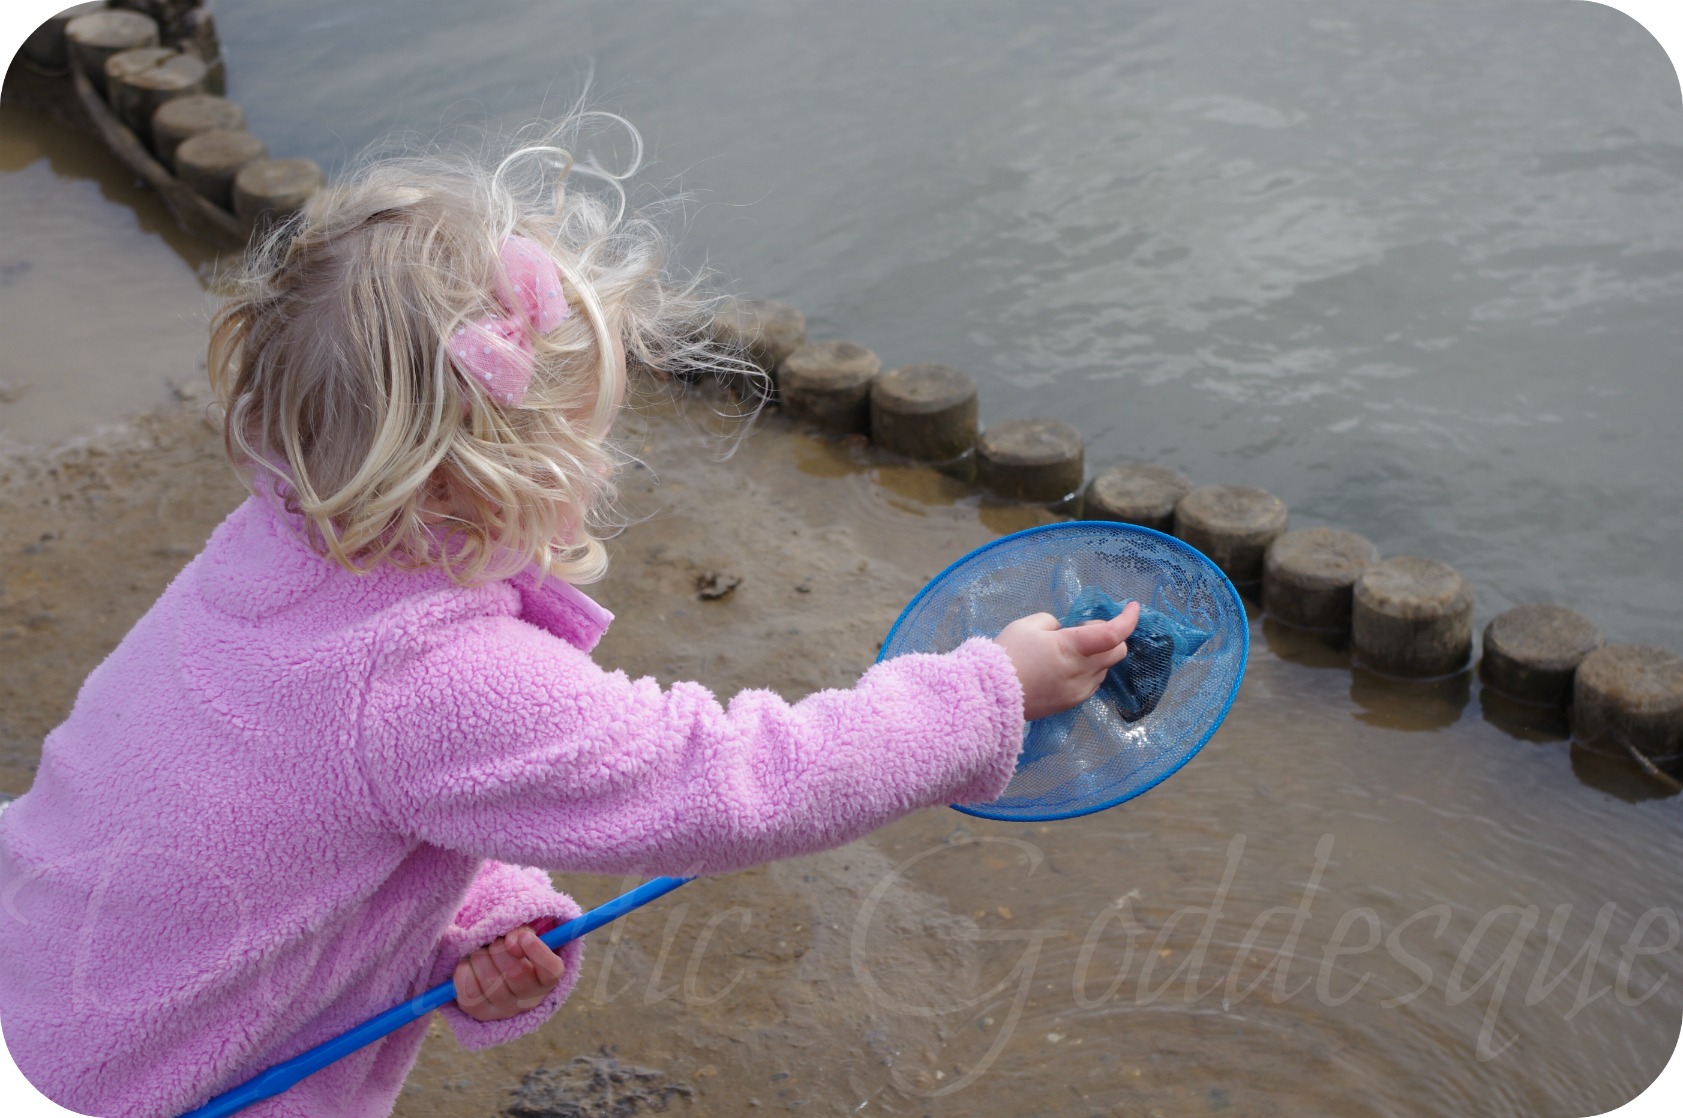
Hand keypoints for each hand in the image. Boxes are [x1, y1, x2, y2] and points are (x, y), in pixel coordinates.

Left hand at [452, 924, 565, 1021]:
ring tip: (481, 952)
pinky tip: (469, 965)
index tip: (525, 936)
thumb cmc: (513, 953)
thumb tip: (510, 941)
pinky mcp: (481, 1013)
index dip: (537, 951)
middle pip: (516, 972)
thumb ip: (522, 933)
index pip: (550, 970)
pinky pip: (468, 992)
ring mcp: (504, 1010)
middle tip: (494, 942)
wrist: (495, 975)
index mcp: (546, 980)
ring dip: (480, 957)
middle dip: (500, 949)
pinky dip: (465, 971)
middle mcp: (528, 1000)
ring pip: (490, 980)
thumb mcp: (524, 938)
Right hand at [993, 602, 1139, 720]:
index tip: (1132, 607)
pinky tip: (1064, 667)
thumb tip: (1065, 633)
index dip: (1127, 619)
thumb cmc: (1006, 656)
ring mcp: (1079, 691)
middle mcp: (1082, 672)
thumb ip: (1054, 624)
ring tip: (1066, 651)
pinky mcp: (1072, 703)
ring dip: (1097, 654)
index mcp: (1072, 648)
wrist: (988, 697)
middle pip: (1118, 652)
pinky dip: (1088, 669)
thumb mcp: (1027, 625)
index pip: (1112, 634)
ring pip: (1105, 668)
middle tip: (1083, 630)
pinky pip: (1093, 682)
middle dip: (1110, 636)